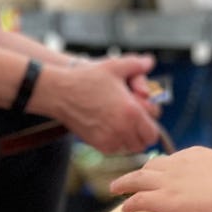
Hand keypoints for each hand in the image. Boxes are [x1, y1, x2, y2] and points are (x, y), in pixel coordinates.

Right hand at [35, 54, 160, 153]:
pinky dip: (117, 143)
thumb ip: (136, 65)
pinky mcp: (97, 144)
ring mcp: (109, 139)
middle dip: (142, 133)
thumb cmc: (87, 78)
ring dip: (130, 139)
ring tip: (124, 125)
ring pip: (130, 148)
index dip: (151, 126)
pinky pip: (115, 150)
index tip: (145, 118)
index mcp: (132, 112)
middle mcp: (123, 128)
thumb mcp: (114, 67)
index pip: (153, 133)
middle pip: (143, 143)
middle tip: (136, 122)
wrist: (58, 92)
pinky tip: (111, 128)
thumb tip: (150, 61)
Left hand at [110, 146, 211, 211]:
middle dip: (142, 173)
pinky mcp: (162, 200)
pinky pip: (137, 200)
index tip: (163, 177)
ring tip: (116, 189)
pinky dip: (128, 204)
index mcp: (195, 154)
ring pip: (137, 179)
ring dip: (125, 184)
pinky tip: (125, 210)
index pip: (173, 160)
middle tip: (134, 180)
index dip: (165, 170)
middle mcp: (178, 163)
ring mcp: (169, 181)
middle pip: (152, 166)